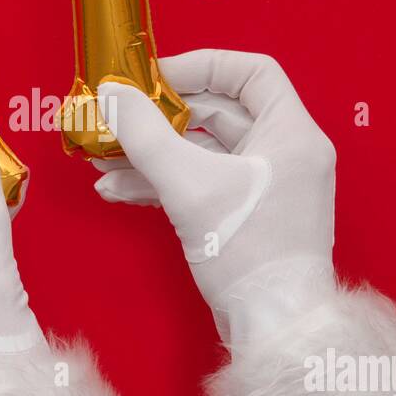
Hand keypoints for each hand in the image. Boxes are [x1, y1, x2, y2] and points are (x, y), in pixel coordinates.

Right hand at [94, 50, 336, 344]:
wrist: (274, 329)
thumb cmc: (248, 252)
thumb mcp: (189, 185)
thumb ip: (145, 134)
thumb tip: (111, 93)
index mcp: (291, 133)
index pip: (250, 72)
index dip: (201, 66)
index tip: (154, 78)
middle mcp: (286, 154)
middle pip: (219, 112)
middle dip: (162, 117)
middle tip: (118, 117)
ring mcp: (268, 188)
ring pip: (204, 152)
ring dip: (153, 153)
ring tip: (103, 159)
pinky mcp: (248, 219)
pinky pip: (203, 184)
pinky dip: (165, 183)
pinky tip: (119, 190)